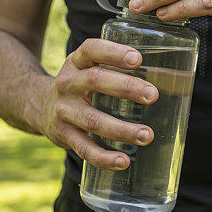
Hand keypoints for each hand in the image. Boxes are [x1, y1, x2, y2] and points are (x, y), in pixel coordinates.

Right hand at [30, 39, 158, 169]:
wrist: (36, 105)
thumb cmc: (79, 83)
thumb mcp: (89, 67)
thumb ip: (118, 68)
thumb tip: (175, 75)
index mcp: (76, 62)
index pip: (91, 49)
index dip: (113, 52)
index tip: (137, 59)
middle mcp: (67, 83)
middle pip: (95, 81)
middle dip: (126, 87)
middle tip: (153, 95)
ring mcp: (64, 111)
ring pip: (93, 120)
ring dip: (121, 129)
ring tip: (147, 135)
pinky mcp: (63, 135)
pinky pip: (84, 149)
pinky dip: (104, 158)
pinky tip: (123, 162)